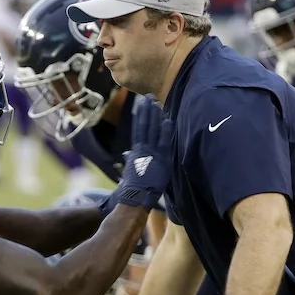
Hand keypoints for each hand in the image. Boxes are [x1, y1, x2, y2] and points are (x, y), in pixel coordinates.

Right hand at [112, 94, 173, 210]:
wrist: (135, 197)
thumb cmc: (133, 187)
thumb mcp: (130, 170)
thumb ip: (130, 159)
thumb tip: (127, 154)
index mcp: (135, 151)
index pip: (138, 129)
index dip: (140, 116)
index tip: (141, 105)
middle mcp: (142, 149)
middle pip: (144, 125)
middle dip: (146, 111)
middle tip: (148, 97)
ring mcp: (151, 153)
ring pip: (152, 130)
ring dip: (155, 116)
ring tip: (156, 103)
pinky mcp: (160, 159)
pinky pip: (163, 141)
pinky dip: (165, 130)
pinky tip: (167, 119)